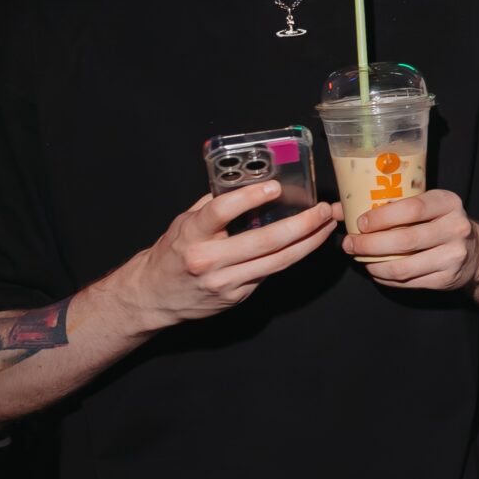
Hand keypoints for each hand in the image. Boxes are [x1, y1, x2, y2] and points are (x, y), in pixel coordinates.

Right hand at [113, 185, 338, 327]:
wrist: (152, 296)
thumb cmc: (171, 253)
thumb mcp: (183, 223)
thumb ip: (213, 204)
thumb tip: (248, 181)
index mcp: (191, 235)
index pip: (220, 212)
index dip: (248, 198)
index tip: (274, 187)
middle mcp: (208, 260)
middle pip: (264, 241)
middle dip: (302, 224)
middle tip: (323, 209)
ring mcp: (224, 282)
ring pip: (276, 261)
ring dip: (308, 242)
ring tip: (326, 224)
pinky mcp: (236, 296)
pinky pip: (270, 272)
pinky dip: (292, 256)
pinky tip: (308, 242)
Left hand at [341, 188, 476, 289]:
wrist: (475, 250)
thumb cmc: (440, 222)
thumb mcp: (427, 205)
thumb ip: (390, 205)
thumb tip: (338, 209)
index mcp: (448, 203)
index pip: (412, 208)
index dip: (381, 217)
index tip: (360, 224)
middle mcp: (455, 227)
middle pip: (404, 239)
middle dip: (369, 244)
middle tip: (350, 244)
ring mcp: (453, 255)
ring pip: (403, 266)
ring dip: (374, 265)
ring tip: (360, 260)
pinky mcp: (447, 278)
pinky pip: (408, 282)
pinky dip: (386, 278)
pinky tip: (377, 271)